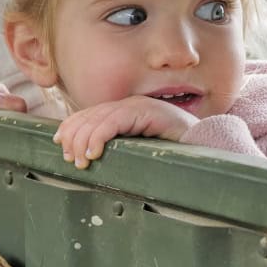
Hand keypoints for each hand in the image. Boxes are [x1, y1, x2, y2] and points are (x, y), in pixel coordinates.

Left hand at [56, 95, 195, 168]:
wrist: (206, 148)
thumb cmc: (174, 154)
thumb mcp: (139, 151)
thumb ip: (119, 149)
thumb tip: (89, 160)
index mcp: (125, 112)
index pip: (89, 115)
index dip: (70, 127)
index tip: (60, 144)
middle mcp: (130, 105)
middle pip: (89, 116)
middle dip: (74, 138)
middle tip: (71, 159)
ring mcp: (139, 106)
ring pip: (99, 119)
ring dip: (84, 141)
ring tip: (82, 161)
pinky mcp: (148, 111)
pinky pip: (116, 121)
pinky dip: (100, 136)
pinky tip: (94, 152)